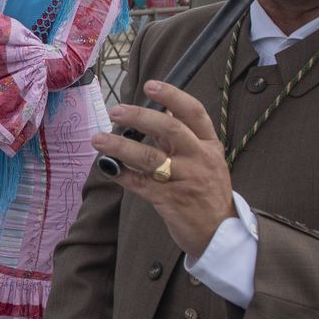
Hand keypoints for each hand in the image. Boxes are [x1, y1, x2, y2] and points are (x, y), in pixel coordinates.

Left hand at [94, 80, 235, 254]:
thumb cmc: (208, 192)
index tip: (150, 85)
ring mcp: (185, 180)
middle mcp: (199, 159)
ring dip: (120, 146)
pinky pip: (140, 183)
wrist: (221, 233)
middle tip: (116, 111)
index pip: (194, 112)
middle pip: (169, 129)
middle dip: (140, 117)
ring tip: (98, 139)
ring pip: (149, 157)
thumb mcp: (206, 159)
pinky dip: (121, 174)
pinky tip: (107, 167)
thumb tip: (166, 107)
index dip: (172, 96)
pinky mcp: (170, 201)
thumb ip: (185, 135)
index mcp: (210, 145)